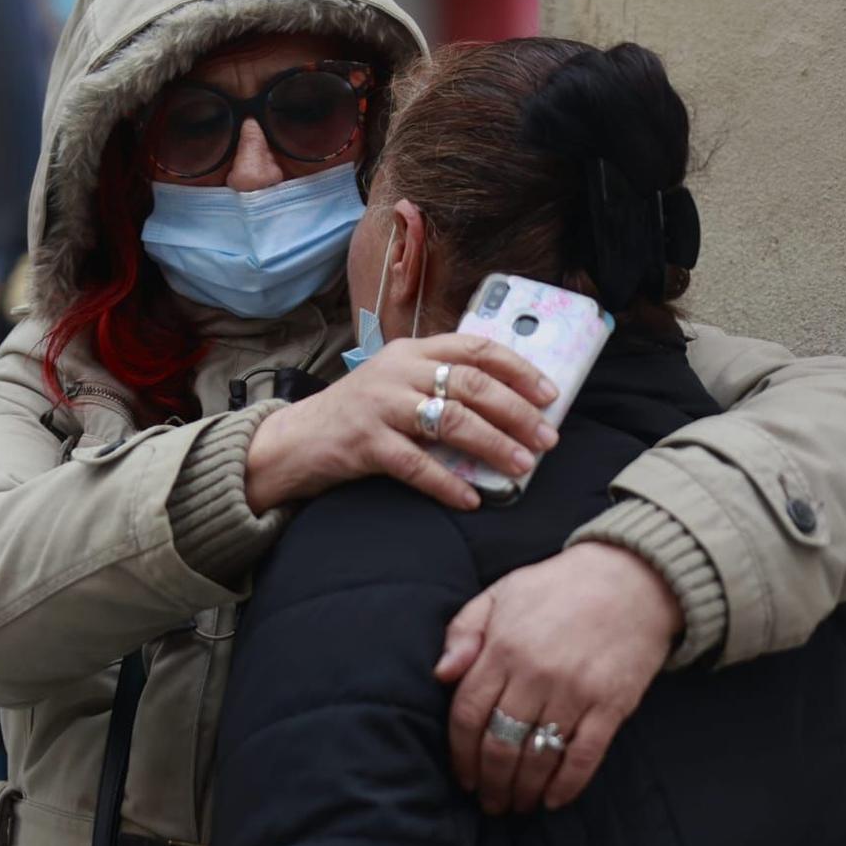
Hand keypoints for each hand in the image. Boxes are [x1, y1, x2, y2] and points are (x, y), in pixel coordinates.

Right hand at [245, 334, 561, 512]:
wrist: (295, 440)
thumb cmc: (357, 416)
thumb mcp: (396, 384)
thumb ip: (438, 384)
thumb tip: (509, 409)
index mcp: (411, 351)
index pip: (474, 348)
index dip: (518, 369)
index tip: (550, 394)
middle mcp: (396, 372)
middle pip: (470, 384)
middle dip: (516, 412)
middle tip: (546, 438)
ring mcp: (379, 405)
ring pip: (449, 420)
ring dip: (492, 445)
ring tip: (521, 466)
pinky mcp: (364, 442)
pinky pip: (416, 464)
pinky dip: (447, 483)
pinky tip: (470, 498)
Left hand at [436, 542, 680, 813]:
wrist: (632, 579)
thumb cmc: (557, 588)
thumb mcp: (499, 594)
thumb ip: (463, 632)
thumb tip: (441, 674)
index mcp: (502, 648)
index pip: (467, 713)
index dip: (459, 752)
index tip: (461, 775)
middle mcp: (535, 674)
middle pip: (499, 743)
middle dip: (489, 780)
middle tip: (487, 802)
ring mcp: (575, 691)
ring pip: (538, 756)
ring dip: (522, 789)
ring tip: (514, 805)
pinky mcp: (612, 704)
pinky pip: (584, 755)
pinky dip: (567, 785)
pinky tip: (553, 800)